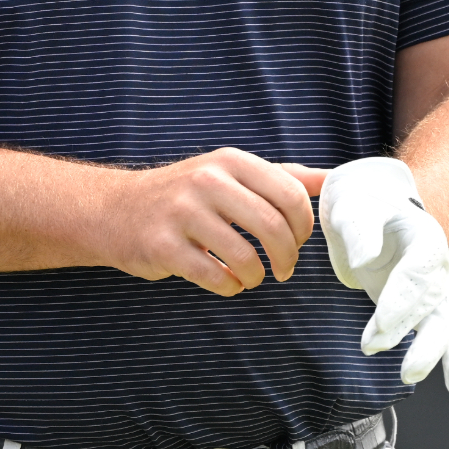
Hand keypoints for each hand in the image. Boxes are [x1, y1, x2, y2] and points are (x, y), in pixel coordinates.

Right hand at [94, 149, 322, 296]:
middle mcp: (206, 181)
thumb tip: (334, 178)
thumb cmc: (184, 194)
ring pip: (245, 257)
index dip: (304, 228)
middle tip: (283, 269)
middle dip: (287, 258)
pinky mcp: (162, 246)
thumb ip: (282, 176)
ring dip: (257, 277)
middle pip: (273, 227)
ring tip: (252, 277)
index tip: (297, 242)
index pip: (291, 195)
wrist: (114, 209)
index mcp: (229, 161)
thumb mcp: (230, 173)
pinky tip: (226, 281)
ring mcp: (181, 213)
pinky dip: (229, 287)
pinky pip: (214, 276)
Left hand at [319, 157, 448, 396]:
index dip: (399, 304)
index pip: (416, 276)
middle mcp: (437, 267)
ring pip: (444, 326)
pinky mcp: (426, 308)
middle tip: (375, 348)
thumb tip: (363, 262)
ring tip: (407, 376)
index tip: (378, 327)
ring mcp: (435, 289)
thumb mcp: (354, 205)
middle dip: (409, 331)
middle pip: (433, 305)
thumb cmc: (363, 203)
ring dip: (429, 353)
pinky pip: (447, 337)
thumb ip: (359, 230)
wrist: (375, 205)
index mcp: (425, 238)